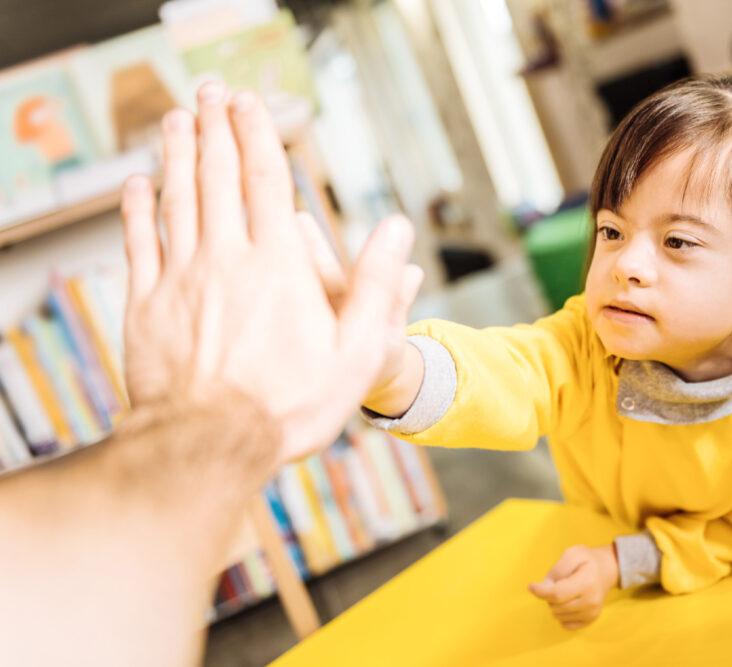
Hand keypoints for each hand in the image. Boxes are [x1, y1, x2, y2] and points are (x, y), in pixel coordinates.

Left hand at [120, 82, 417, 464]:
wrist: (209, 448)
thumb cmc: (291, 407)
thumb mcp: (358, 354)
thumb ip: (380, 287)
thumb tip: (398, 228)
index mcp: (277, 266)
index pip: (264, 181)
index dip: (257, 134)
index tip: (249, 101)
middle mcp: (224, 259)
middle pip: (216, 177)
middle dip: (215, 128)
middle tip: (211, 92)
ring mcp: (180, 280)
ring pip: (176, 200)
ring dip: (176, 154)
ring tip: (177, 119)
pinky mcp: (147, 306)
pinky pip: (139, 243)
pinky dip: (136, 208)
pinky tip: (137, 184)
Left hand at [528, 544, 618, 629]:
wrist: (607, 569)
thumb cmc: (588, 560)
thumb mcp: (572, 554)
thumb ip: (557, 569)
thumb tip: (545, 586)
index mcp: (586, 582)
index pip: (557, 594)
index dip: (540, 592)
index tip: (531, 586)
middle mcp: (590, 601)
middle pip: (556, 606)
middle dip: (549, 595)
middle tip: (558, 583)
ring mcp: (592, 613)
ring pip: (559, 616)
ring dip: (555, 604)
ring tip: (566, 591)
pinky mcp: (591, 619)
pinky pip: (566, 624)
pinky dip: (562, 614)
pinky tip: (568, 602)